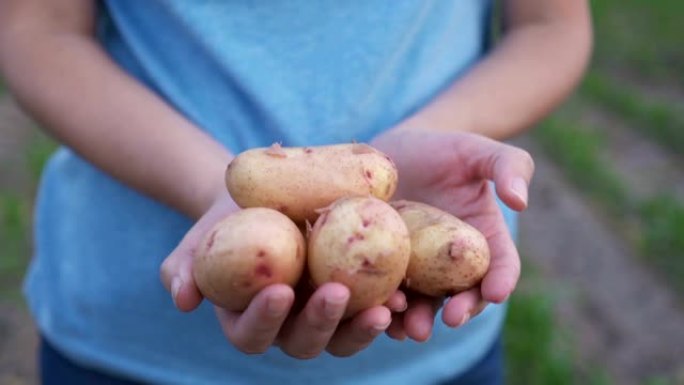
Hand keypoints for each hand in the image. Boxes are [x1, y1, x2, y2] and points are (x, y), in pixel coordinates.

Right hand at [160, 192, 406, 357]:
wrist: (262, 198)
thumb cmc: (225, 219)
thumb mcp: (201, 237)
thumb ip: (184, 267)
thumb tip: (182, 299)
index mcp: (249, 320)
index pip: (252, 335)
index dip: (265, 320)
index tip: (280, 290)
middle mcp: (289, 326)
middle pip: (305, 342)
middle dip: (322, 323)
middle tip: (336, 293)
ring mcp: (324, 315)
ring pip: (344, 337)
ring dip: (363, 327)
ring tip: (384, 307)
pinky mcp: (354, 298)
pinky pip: (372, 310)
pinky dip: (389, 307)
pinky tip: (404, 294)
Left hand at [371, 128, 534, 340]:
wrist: (397, 149)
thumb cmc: (444, 149)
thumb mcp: (478, 150)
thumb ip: (509, 166)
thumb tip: (520, 200)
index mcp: (484, 240)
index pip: (501, 267)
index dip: (501, 281)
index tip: (496, 292)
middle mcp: (453, 264)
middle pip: (463, 296)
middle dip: (460, 311)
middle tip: (451, 318)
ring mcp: (418, 269)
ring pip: (422, 304)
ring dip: (417, 319)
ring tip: (407, 326)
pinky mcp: (385, 268)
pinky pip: (385, 293)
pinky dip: (382, 307)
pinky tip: (374, 312)